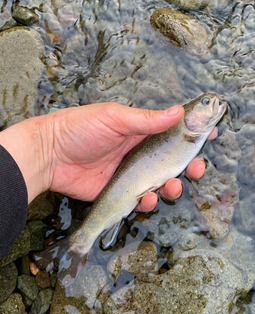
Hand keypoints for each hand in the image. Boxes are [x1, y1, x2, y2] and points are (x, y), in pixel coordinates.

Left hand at [0, 102, 216, 205]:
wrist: (50, 156)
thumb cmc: (79, 128)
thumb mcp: (115, 118)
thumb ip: (147, 120)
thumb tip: (178, 111)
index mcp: (140, 130)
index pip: (172, 132)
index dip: (191, 134)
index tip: (210, 136)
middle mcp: (138, 152)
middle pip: (172, 161)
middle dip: (188, 166)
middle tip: (196, 169)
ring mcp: (130, 174)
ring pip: (160, 183)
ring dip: (172, 186)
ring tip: (171, 186)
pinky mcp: (119, 193)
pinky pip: (141, 200)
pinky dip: (149, 201)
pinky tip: (147, 198)